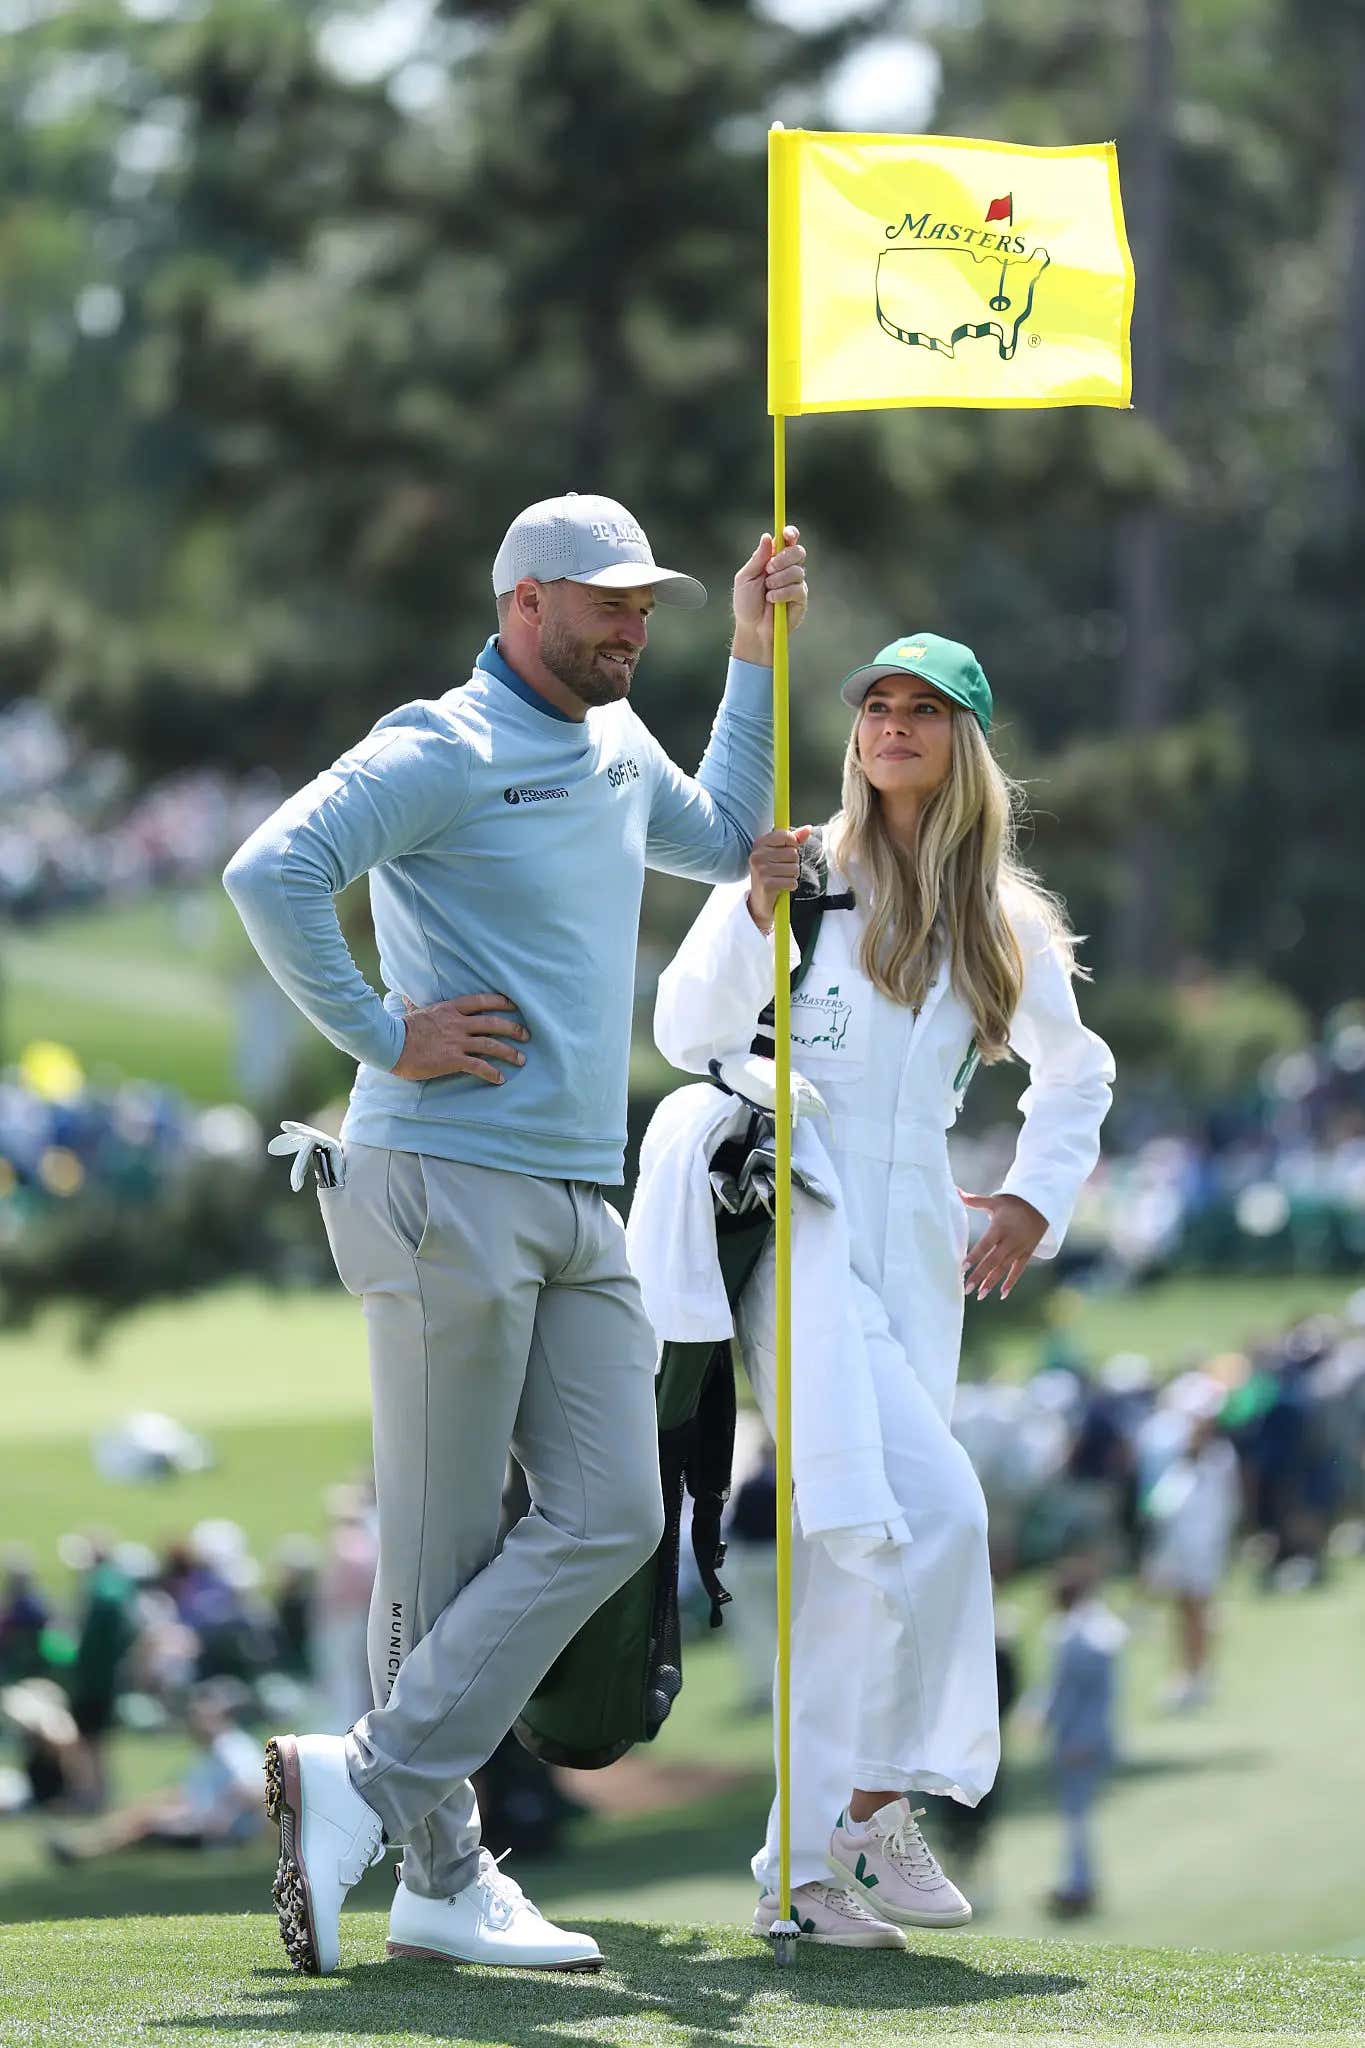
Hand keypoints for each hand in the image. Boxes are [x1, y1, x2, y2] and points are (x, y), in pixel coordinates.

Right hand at [391, 992, 529, 1082]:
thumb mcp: (414, 1011)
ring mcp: (457, 1042)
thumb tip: (408, 999)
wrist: (391, 1044)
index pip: (482, 1000)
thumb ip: (417, 1005)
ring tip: (521, 1059)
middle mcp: (458, 1023)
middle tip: (527, 1035)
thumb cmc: (401, 1028)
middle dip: (513, 1029)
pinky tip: (500, 1079)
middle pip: (493, 1023)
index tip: (514, 1006)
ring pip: (491, 1045)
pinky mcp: (453, 1060)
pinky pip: (479, 1066)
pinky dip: (492, 1073)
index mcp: (450, 1009)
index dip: (500, 1002)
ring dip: (510, 1052)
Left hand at [731, 525, 807, 663]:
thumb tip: (767, 536)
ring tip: (767, 591)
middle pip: (798, 551)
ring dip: (779, 580)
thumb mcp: (745, 578)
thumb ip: (757, 559)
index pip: (788, 541)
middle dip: (783, 558)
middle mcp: (787, 569)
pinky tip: (773, 601)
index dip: (790, 534)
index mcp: (773, 560)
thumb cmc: (746, 604)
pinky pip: (797, 589)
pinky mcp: (800, 599)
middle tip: (768, 570)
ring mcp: (796, 583)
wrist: (752, 629)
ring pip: (797, 570)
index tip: (787, 534)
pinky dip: (782, 594)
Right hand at [746, 826, 811, 931]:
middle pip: (793, 853)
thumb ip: (793, 840)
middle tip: (781, 870)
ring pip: (794, 868)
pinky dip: (790, 886)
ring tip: (781, 879)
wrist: (760, 900)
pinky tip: (781, 887)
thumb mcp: (779, 853)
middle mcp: (757, 855)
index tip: (786, 852)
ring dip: (792, 876)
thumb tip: (808, 828)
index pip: (786, 836)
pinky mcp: (766, 884)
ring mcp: (761, 869)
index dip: (793, 845)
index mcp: (759, 843)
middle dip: (792, 863)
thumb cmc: (771, 873)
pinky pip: (792, 881)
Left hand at [960, 1191, 1047, 1300]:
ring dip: (992, 1282)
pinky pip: (1018, 1271)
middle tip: (966, 1288)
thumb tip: (955, 1191)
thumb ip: (974, 1201)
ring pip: (1004, 1268)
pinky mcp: (1027, 1253)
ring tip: (979, 1295)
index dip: (974, 1256)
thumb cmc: (1012, 1204)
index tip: (962, 1268)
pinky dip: (1011, 1283)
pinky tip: (1001, 1295)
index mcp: (1000, 1227)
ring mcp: (1020, 1248)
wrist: (1041, 1206)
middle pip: (993, 1260)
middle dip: (979, 1275)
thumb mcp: (994, 1201)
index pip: (985, 1244)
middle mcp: (1010, 1240)